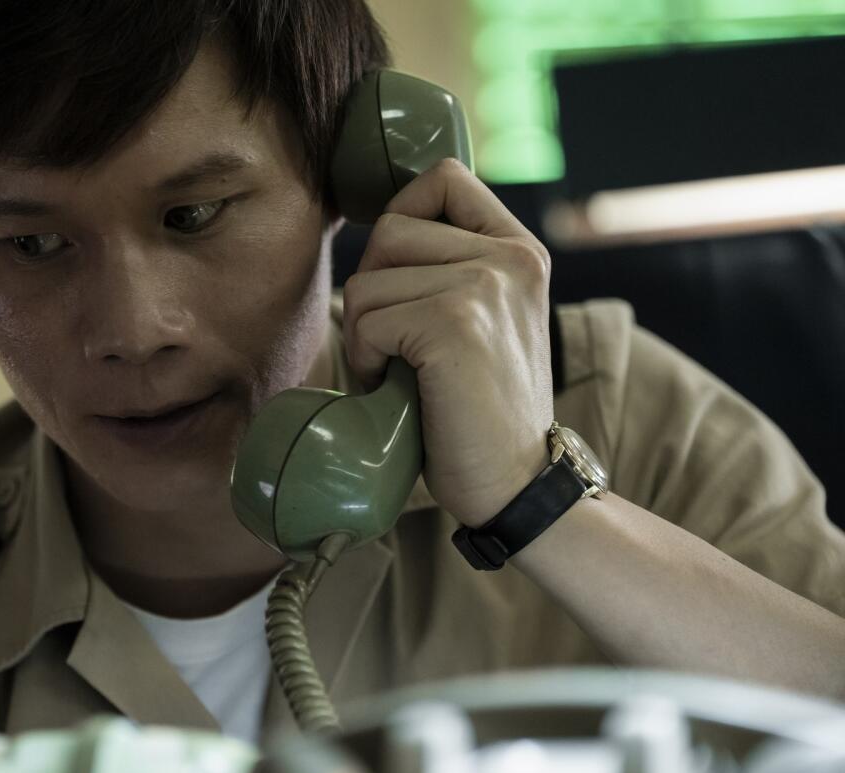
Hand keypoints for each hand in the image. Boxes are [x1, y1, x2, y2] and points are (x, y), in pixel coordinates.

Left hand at [341, 159, 553, 526]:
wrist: (518, 485)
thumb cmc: (480, 412)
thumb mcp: (483, 321)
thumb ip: (451, 270)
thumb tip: (377, 233)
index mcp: (519, 250)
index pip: (443, 178)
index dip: (399, 213)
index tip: (395, 273)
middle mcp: (509, 256)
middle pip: (389, 229)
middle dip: (371, 289)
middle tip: (393, 345)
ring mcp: (485, 285)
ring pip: (367, 280)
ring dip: (363, 335)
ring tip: (400, 373)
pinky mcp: (454, 323)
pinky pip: (366, 320)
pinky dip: (366, 362)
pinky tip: (400, 391)